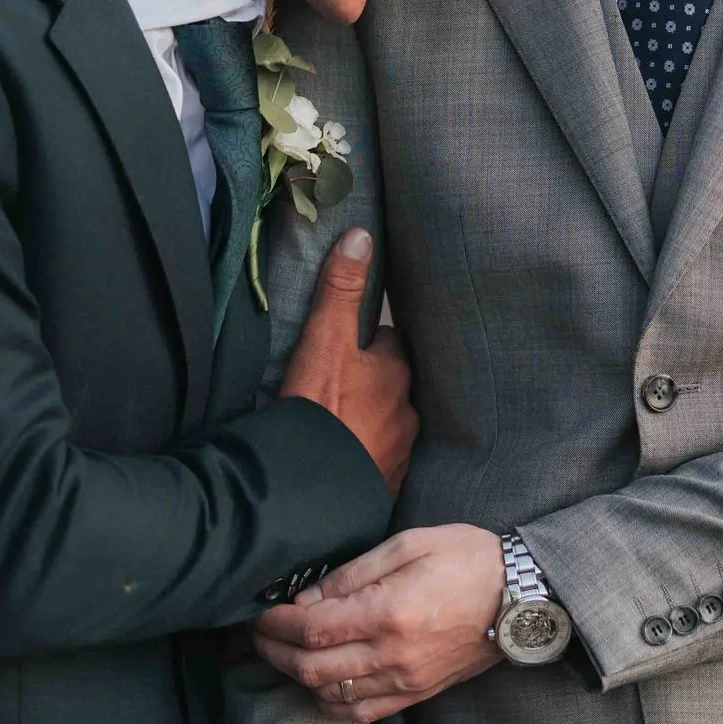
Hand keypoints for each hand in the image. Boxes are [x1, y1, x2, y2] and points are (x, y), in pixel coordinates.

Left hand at [253, 523, 506, 720]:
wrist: (522, 597)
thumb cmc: (468, 559)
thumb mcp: (409, 544)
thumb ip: (354, 573)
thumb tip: (308, 597)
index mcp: (389, 612)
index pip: (311, 630)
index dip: (275, 624)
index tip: (260, 612)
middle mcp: (393, 655)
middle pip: (311, 668)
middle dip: (273, 652)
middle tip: (258, 634)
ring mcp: (406, 680)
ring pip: (330, 696)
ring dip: (297, 679)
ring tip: (283, 655)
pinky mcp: (418, 693)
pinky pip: (362, 713)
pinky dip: (330, 702)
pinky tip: (320, 683)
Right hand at [277, 229, 414, 497]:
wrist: (314, 487)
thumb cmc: (321, 407)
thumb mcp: (325, 339)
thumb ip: (342, 289)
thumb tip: (362, 236)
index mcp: (397, 373)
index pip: (392, 344)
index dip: (372, 341)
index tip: (353, 343)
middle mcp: (408, 412)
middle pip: (393, 386)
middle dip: (375, 382)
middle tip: (345, 381)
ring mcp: (398, 452)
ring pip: (388, 425)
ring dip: (371, 421)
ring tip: (343, 421)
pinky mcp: (384, 486)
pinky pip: (378, 462)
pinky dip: (365, 456)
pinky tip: (346, 458)